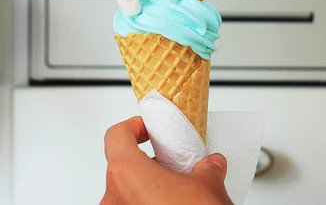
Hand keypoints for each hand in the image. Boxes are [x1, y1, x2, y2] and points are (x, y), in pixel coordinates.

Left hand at [101, 117, 232, 204]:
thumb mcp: (208, 188)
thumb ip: (207, 169)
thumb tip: (211, 166)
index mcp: (127, 175)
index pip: (116, 136)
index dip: (133, 127)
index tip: (148, 129)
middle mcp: (114, 198)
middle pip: (120, 167)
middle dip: (146, 165)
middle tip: (168, 166)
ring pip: (125, 195)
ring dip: (146, 191)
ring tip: (173, 195)